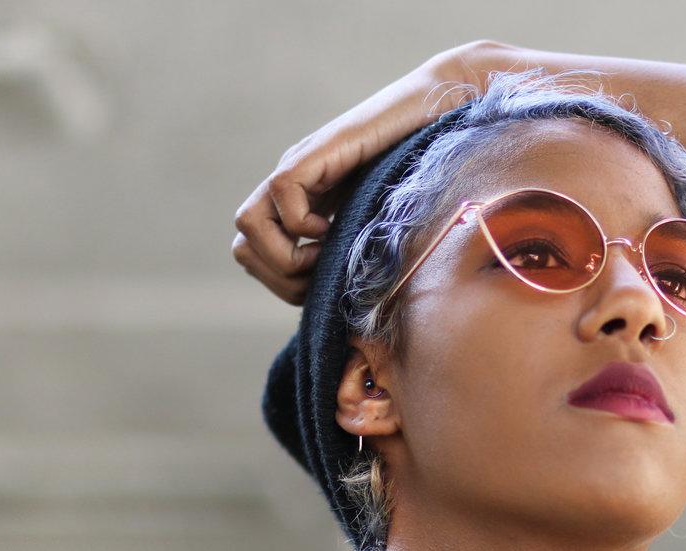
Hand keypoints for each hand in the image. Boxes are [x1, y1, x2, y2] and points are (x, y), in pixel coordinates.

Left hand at [231, 40, 506, 304]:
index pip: (254, 255)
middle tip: (324, 274)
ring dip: (286, 255)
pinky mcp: (316, 153)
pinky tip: (337, 223)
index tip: (325, 284)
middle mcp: (291, 188)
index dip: (282, 283)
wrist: (441, 112)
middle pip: (243, 246)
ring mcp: (299, 169)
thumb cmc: (425, 171)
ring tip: (327, 249)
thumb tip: (348, 303)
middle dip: (281, 278)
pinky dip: (304, 224)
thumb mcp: (381, 226)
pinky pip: (282, 193)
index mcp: (301, 207)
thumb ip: (357, 253)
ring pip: (247, 223)